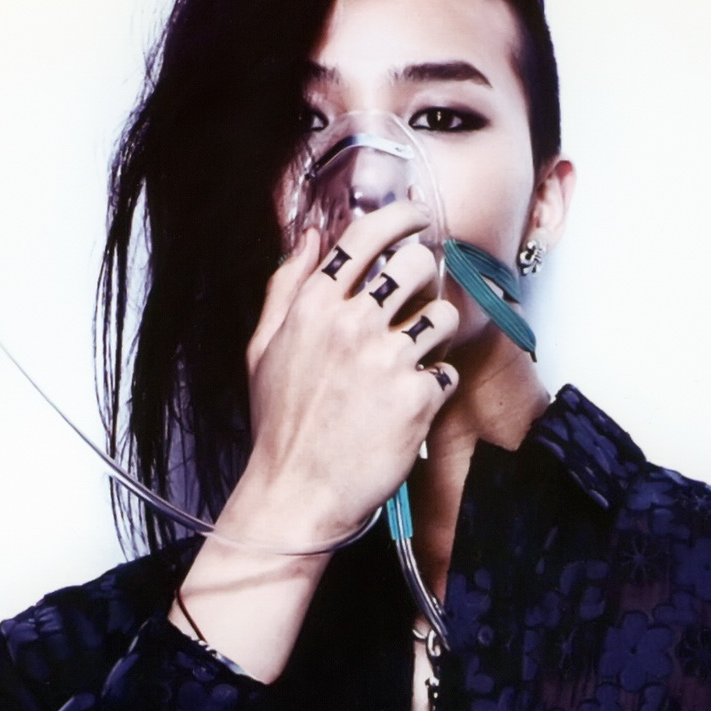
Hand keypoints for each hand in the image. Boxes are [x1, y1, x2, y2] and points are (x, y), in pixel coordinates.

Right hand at [226, 201, 459, 545]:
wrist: (296, 494)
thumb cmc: (280, 427)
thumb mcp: (262, 350)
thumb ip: (286, 288)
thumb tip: (310, 236)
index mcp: (312, 308)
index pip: (364, 236)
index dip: (399, 216)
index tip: (417, 217)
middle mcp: (350, 326)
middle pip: (415, 264)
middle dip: (424, 278)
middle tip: (417, 301)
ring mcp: (385, 362)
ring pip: (443, 314)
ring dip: (437, 334)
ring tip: (417, 358)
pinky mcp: (416, 399)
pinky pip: (448, 371)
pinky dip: (437, 386)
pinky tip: (413, 405)